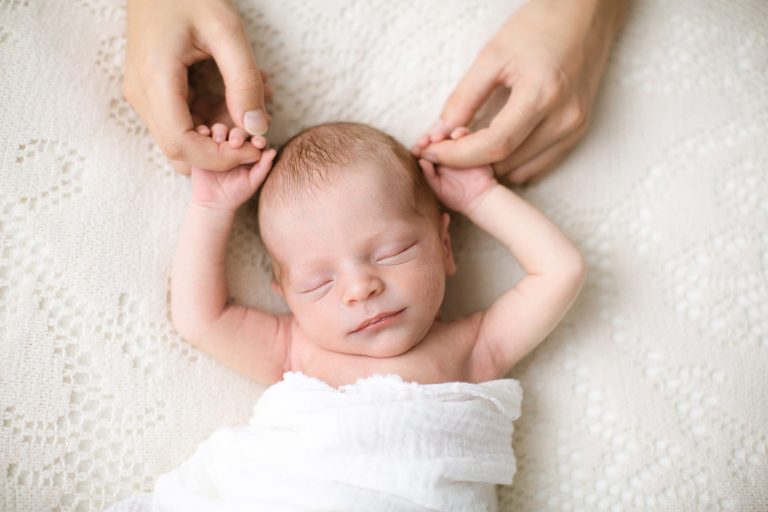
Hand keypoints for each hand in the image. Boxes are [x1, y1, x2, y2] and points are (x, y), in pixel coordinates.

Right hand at [123, 0, 270, 174]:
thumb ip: (244, 81)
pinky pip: (182, 122)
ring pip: (183, 139)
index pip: (182, 145)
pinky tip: (237, 96)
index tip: (255, 148)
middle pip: (181, 149)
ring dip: (221, 134)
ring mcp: (143, 95)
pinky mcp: (151, 92)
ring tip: (253, 103)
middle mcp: (141, 94)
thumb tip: (257, 129)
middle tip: (257, 128)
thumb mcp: (227, 31)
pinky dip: (213, 119)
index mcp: (154, 79)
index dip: (220, 158)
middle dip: (223, 149)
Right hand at [191, 125, 275, 210]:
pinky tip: (205, 134)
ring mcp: (217, 145)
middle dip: (238, 134)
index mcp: (248, 152)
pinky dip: (203, 130)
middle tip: (235, 143)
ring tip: (219, 141)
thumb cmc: (235, 193)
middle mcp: (233, 145)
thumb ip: (263, 167)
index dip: (257, 139)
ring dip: (220, 131)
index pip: (254, 139)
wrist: (212, 203)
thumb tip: (273, 151)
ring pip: (219, 129)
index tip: (258, 143)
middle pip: (237, 132)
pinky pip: (201, 133)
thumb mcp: (252, 182)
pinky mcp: (201, 146)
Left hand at [414, 0, 628, 184]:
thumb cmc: (539, 25)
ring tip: (467, 144)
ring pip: (520, 171)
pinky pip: (537, 167)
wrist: (586, 14)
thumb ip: (464, 98)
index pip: (494, 145)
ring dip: (489, 166)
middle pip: (506, 163)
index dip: (457, 156)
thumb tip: (438, 134)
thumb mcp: (492, 55)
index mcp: (543, 94)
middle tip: (443, 147)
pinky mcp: (578, 134)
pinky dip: (510, 164)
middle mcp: (565, 119)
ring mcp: (575, 129)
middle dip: (468, 162)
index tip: (430, 151)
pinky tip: (493, 146)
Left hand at [419, 128, 496, 214]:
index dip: (420, 148)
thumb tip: (420, 160)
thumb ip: (428, 176)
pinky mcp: (472, 146)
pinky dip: (460, 132)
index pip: (426, 151)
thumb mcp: (438, 188)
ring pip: (449, 135)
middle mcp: (446, 154)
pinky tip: (455, 136)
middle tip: (424, 141)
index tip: (416, 149)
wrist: (479, 199)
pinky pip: (466, 135)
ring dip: (442, 134)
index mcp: (436, 163)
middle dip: (429, 139)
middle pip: (436, 141)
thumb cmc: (456, 197)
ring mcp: (459, 149)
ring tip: (436, 138)